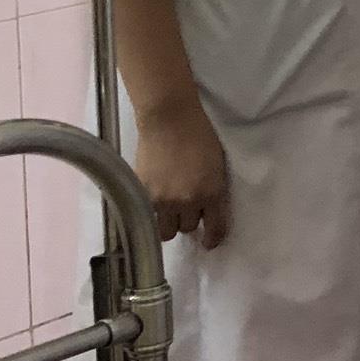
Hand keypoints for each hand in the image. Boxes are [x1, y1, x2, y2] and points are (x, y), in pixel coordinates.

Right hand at [136, 104, 230, 249]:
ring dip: (167, 222)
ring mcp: (163, 199)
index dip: (212, 238)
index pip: (215, 228)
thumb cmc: (199, 134)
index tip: (209, 242)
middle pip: (187, 229)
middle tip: (184, 208)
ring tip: (167, 208)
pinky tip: (151, 201)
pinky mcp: (142, 193)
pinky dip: (150, 212)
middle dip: (187, 220)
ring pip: (165, 230)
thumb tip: (208, 209)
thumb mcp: (216, 165)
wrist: (169, 118)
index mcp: (212, 193)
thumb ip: (213, 190)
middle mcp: (188, 201)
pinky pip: (147, 216)